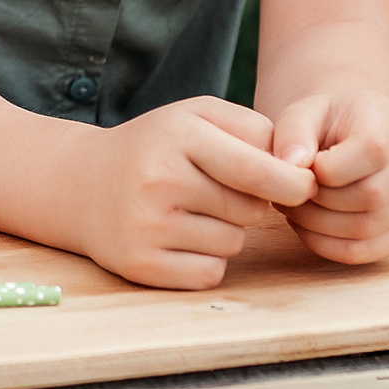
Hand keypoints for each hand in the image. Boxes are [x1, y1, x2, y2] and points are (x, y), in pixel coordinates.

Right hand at [78, 97, 316, 289]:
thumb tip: (300, 172)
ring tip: (190, 211)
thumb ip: (253, 129)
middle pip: (250, 210)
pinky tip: (179, 238)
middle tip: (216, 190)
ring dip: (226, 231)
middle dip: (249, 203)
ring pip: (232, 243)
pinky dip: (207, 260)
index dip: (292, 183)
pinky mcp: (140, 265)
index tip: (307, 187)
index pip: (255, 169)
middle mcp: (159, 180)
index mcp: (178, 136)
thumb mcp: (197, 115)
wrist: (81, 184)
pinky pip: (210, 273)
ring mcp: (146, 226)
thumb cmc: (157, 147)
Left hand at [269, 89, 388, 264]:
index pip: (374, 151)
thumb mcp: (305, 111)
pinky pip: (364, 252)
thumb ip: (294, 132)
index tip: (306, 165)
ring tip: (296, 206)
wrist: (348, 133)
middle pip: (371, 196)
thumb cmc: (325, 121)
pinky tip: (307, 226)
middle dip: (319, 199)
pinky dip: (326, 245)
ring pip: (366, 229)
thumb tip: (291, 164)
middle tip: (291, 191)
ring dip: (317, 225)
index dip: (330, 167)